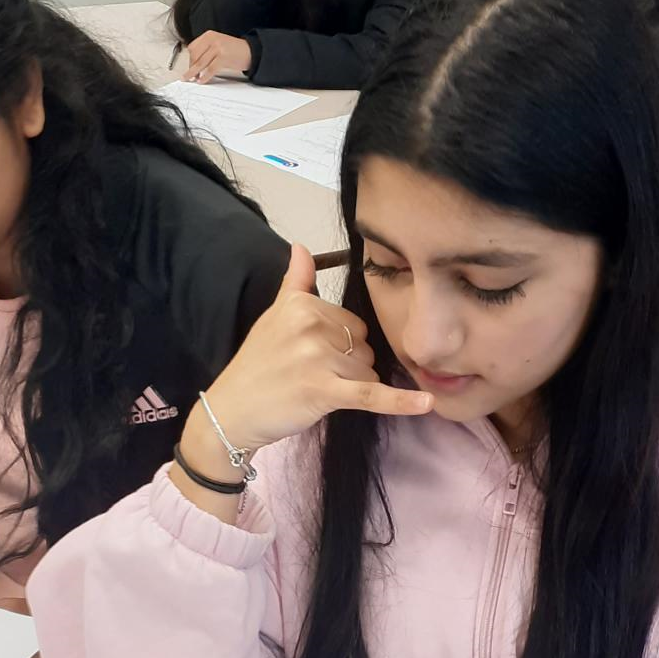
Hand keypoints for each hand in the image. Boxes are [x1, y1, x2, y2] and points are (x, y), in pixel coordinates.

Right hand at [176, 245, 432, 502]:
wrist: (232, 411)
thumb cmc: (257, 366)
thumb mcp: (273, 317)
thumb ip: (294, 283)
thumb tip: (301, 246)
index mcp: (302, 304)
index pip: (354, 322)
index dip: (344, 344)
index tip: (315, 357)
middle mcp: (310, 325)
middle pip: (364, 346)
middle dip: (350, 366)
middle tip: (313, 377)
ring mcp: (317, 358)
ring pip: (367, 372)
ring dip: (351, 386)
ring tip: (315, 392)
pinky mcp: (324, 391)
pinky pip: (371, 394)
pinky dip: (399, 402)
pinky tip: (426, 403)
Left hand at [183, 31, 253, 84]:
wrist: (250, 51)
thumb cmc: (234, 50)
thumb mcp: (218, 44)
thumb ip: (206, 49)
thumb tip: (194, 63)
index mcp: (209, 35)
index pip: (193, 47)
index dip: (189, 59)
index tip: (189, 67)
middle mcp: (212, 39)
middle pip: (195, 55)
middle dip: (191, 67)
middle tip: (189, 76)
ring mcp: (218, 48)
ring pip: (200, 63)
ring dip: (194, 73)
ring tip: (192, 79)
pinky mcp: (223, 57)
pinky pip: (210, 69)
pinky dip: (204, 76)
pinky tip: (202, 81)